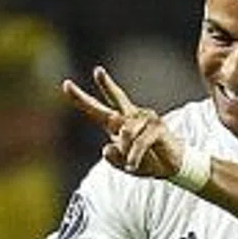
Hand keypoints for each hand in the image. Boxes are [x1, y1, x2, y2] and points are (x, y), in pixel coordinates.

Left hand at [63, 66, 181, 178]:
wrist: (171, 167)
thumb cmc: (146, 161)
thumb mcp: (124, 165)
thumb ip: (113, 159)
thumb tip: (107, 148)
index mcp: (117, 123)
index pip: (97, 110)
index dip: (81, 99)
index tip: (66, 84)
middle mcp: (130, 116)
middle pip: (116, 97)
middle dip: (106, 83)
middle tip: (98, 70)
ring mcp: (145, 118)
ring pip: (125, 133)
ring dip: (126, 153)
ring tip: (132, 163)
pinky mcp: (157, 126)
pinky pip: (139, 142)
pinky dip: (134, 157)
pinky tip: (133, 166)